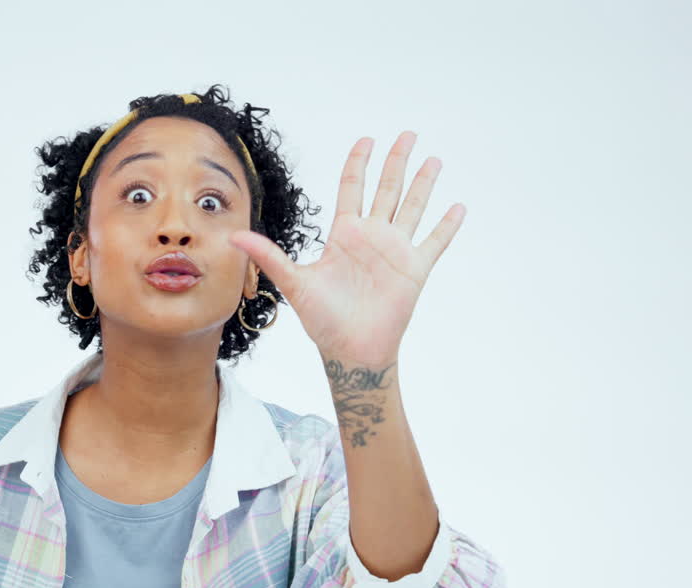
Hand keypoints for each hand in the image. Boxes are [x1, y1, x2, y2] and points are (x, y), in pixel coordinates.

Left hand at [228, 131, 463, 365]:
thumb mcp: (293, 282)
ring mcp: (395, 251)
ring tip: (433, 160)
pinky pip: (434, 242)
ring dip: (424, 184)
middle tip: (408, 134)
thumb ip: (268, 256)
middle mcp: (372, 236)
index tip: (367, 139)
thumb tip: (233, 237)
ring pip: (412, 207)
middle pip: (387, 188)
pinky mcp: (414, 270)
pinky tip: (458, 207)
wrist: (350, 350)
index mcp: (344, 234)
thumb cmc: (322, 320)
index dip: (359, 162)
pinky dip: (446, 225)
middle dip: (397, 161)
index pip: (352, 187)